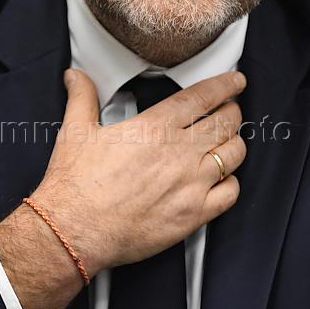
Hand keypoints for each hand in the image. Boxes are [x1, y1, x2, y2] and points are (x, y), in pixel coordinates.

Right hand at [31, 66, 247, 276]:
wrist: (75, 230)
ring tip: (227, 143)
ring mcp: (191, 184)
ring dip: (234, 145)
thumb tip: (76, 78)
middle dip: (233, 112)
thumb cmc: (76, 186)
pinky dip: (232, 183)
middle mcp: (179, 153)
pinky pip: (231, 193)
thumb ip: (82, 98)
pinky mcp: (194, 214)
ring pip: (234, 155)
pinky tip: (222, 181)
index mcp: (154, 128)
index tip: (234, 82)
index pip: (203, 96)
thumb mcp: (75, 131)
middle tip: (230, 111)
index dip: (225, 85)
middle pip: (226, 122)